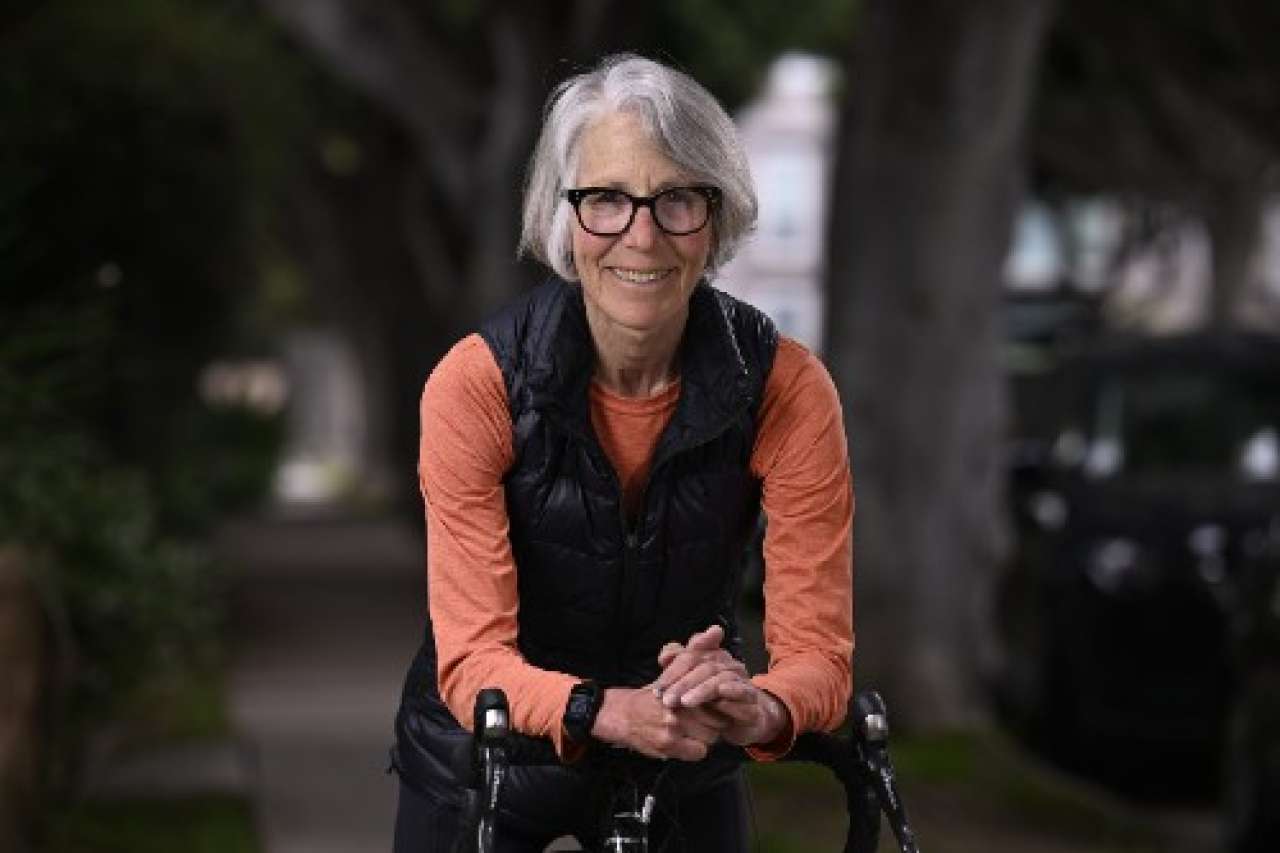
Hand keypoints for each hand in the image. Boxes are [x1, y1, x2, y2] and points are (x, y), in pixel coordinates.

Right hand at [589, 686, 723, 760]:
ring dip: (705, 739)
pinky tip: (686, 746)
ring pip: (710, 738)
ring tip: (694, 736)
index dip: (717, 709)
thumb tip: (715, 695)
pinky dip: (695, 751)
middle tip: (705, 726)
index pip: (717, 702)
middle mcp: (681, 706)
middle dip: (714, 725)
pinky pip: (697, 752)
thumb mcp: (666, 685)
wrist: (617, 713)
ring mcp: (675, 725)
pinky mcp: (667, 743)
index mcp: (683, 690)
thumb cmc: (643, 699)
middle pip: (716, 721)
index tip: (713, 712)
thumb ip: (688, 689)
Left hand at [652, 625, 747, 708]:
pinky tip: (719, 700)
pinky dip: (731, 694)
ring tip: (685, 702)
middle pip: (705, 667)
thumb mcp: (692, 684)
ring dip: (702, 691)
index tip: (657, 688)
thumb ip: (678, 665)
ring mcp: (742, 681)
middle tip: (667, 699)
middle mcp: (729, 665)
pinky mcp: (751, 700)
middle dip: (684, 683)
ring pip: (721, 679)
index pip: (691, 655)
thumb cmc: (711, 700)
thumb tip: (664, 657)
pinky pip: (743, 694)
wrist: (742, 721)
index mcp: (714, 656)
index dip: (673, 670)